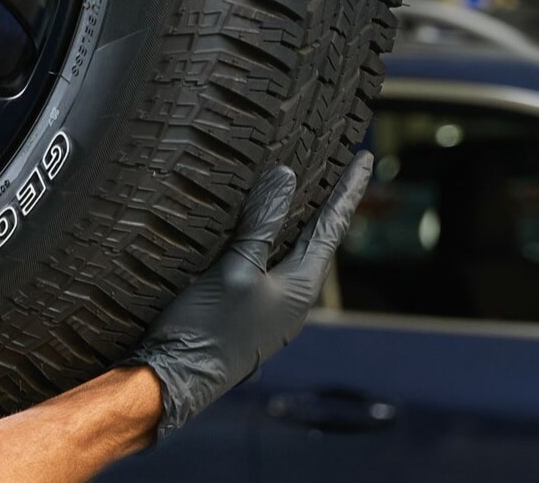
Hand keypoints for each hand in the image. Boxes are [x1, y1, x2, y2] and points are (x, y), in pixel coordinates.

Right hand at [128, 151, 373, 436]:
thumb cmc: (208, 329)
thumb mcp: (236, 270)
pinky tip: (253, 227)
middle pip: (316, 238)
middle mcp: (292, 298)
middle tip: (337, 165)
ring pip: (289, 251)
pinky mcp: (243, 312)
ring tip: (300, 189)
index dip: (348, 189)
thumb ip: (261, 225)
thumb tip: (286, 176)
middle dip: (326, 201)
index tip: (366, 156)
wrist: (173, 382)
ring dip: (295, 219)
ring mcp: (268, 308)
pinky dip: (268, 236)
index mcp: (301, 287)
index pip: (332, 226)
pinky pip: (266, 263)